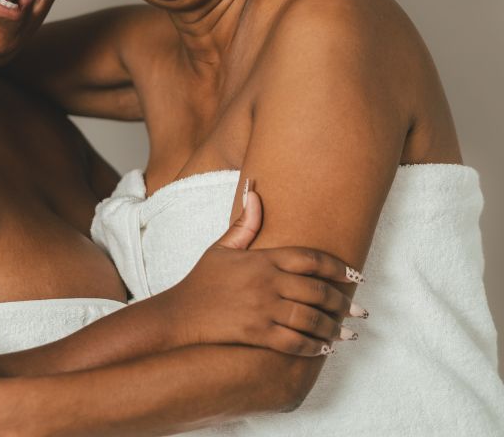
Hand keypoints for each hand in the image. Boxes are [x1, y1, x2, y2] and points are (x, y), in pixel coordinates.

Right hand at [169, 182, 366, 355]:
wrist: (181, 313)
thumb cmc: (203, 279)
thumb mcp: (221, 247)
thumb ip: (245, 223)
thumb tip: (255, 191)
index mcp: (262, 259)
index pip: (309, 258)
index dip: (336, 266)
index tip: (354, 275)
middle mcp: (266, 283)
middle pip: (316, 290)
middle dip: (342, 301)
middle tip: (359, 310)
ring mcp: (262, 309)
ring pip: (310, 318)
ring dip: (334, 327)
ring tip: (348, 332)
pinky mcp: (257, 334)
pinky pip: (295, 342)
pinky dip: (314, 346)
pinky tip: (325, 348)